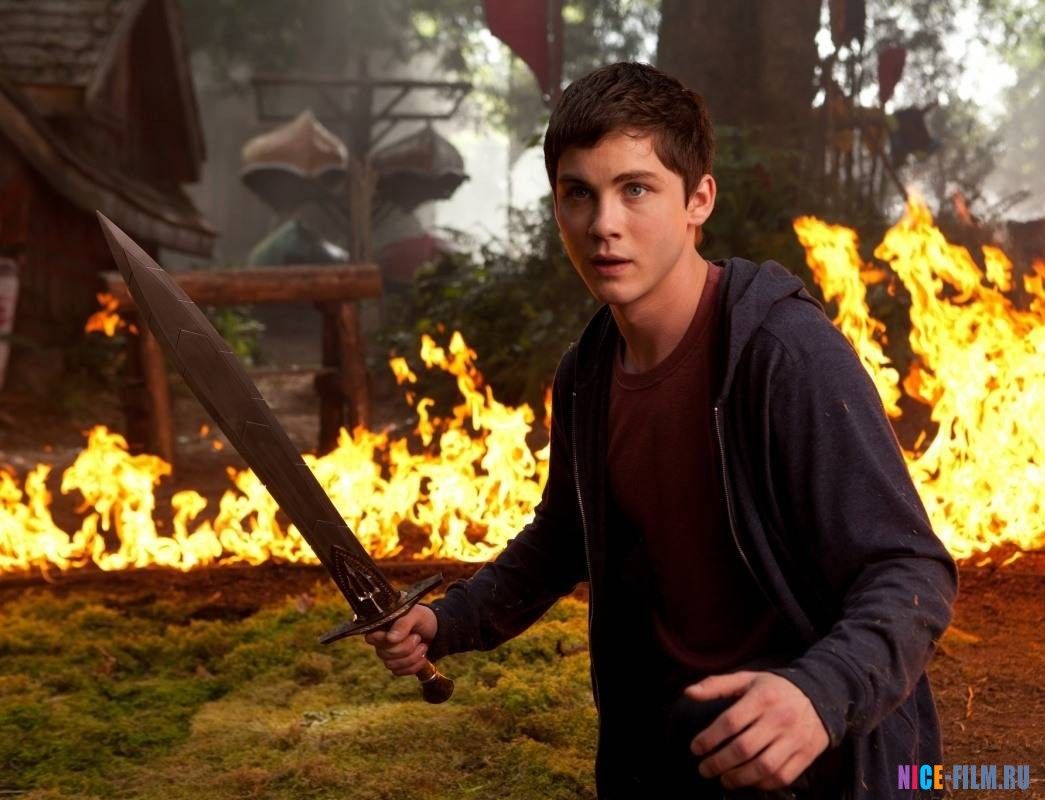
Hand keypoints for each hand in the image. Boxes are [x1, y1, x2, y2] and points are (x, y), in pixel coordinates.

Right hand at [363, 604, 437, 676]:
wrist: (434, 630)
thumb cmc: (422, 618)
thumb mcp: (416, 615)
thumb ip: (403, 624)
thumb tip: (390, 638)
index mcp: (381, 626)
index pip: (371, 638)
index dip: (387, 640)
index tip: (405, 635)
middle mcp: (380, 641)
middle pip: (385, 654)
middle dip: (407, 647)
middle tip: (417, 637)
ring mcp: (386, 655)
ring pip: (391, 665)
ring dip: (412, 657)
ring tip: (422, 646)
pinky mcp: (396, 665)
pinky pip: (399, 672)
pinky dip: (414, 665)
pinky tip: (422, 656)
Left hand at [686, 671, 828, 790]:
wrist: (821, 695)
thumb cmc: (774, 689)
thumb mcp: (747, 679)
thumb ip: (716, 685)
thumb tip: (688, 693)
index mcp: (762, 697)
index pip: (730, 722)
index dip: (709, 738)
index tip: (694, 748)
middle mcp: (779, 718)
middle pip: (744, 748)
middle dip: (719, 762)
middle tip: (704, 769)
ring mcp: (795, 739)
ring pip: (763, 767)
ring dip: (738, 778)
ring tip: (723, 779)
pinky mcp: (806, 754)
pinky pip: (782, 776)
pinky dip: (762, 784)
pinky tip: (748, 782)